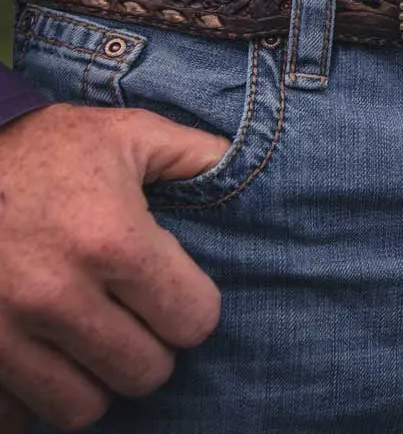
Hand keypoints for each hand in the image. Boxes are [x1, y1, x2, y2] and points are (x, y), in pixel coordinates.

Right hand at [0, 104, 228, 431]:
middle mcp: (60, 296)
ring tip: (97, 340)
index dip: (195, 308)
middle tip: (140, 318)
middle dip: (153, 347)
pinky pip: (18, 415)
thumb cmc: (47, 148)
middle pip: (145, 372)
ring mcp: (6, 332)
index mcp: (114, 241)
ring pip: (83, 407)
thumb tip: (243, 171)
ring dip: (98, 379)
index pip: (192, 321)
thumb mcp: (130, 133)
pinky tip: (46, 357)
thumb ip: (197, 154)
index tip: (179, 292)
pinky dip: (35, 396)